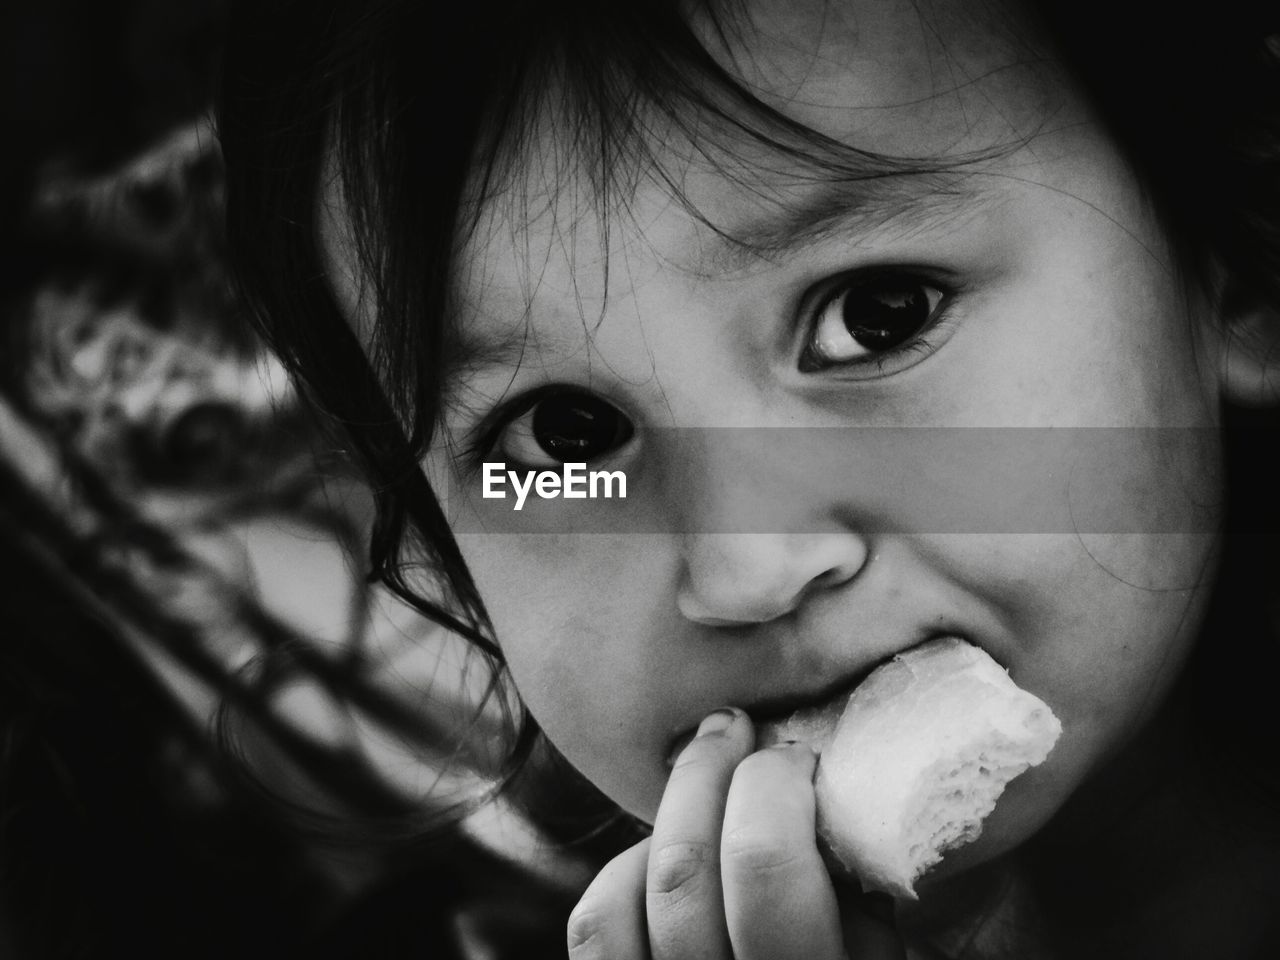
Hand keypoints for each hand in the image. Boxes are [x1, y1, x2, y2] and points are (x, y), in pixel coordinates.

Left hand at [566, 707, 905, 958]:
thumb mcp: (890, 945)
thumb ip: (867, 887)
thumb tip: (836, 783)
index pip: (763, 865)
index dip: (774, 786)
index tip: (799, 757)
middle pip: (685, 866)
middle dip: (710, 772)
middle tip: (740, 732)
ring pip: (635, 889)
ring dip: (670, 813)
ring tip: (706, 777)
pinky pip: (601, 924)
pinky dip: (626, 868)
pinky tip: (667, 846)